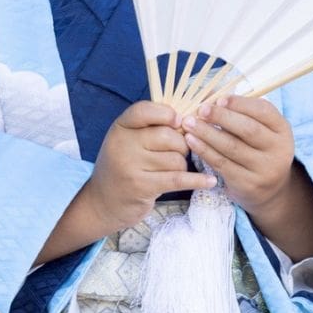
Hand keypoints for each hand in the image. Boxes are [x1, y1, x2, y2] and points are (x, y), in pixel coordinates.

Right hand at [88, 101, 217, 233]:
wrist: (102, 202)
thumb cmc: (123, 166)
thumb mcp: (128, 140)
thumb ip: (150, 127)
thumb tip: (190, 118)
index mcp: (120, 127)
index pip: (145, 110)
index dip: (167, 114)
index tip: (178, 121)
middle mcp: (122, 144)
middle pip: (168, 136)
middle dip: (181, 144)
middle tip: (177, 152)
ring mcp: (130, 166)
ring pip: (176, 159)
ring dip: (181, 165)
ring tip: (170, 170)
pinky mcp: (142, 187)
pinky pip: (178, 179)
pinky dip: (196, 180)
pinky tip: (209, 181)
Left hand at [181, 96, 294, 225]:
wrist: (269, 190)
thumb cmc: (257, 149)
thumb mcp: (260, 129)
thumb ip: (241, 112)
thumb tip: (212, 95)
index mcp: (282, 129)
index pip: (264, 111)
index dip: (240, 103)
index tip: (219, 99)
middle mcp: (279, 150)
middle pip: (248, 129)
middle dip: (221, 117)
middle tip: (200, 109)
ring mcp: (265, 169)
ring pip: (232, 147)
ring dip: (207, 133)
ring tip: (189, 123)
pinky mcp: (248, 184)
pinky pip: (222, 164)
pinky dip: (204, 151)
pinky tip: (191, 141)